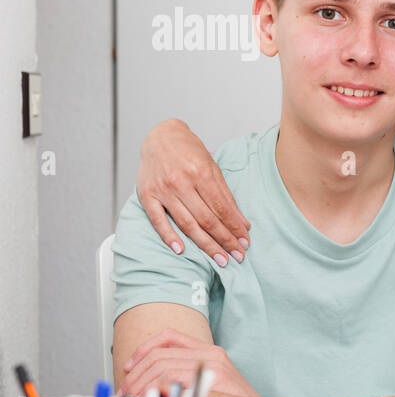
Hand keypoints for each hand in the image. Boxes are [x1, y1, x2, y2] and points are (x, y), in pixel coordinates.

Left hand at [122, 328, 260, 396]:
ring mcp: (213, 366)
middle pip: (160, 354)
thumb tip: (148, 387)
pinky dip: (153, 390)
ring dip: (140, 384)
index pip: (169, 337)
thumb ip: (185, 379)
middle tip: (125, 392)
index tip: (129, 366)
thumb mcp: (210, 385)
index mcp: (209, 351)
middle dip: (135, 374)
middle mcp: (211, 354)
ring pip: (162, 366)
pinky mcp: (214, 379)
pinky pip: (173, 379)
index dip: (144, 349)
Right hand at [137, 118, 250, 265]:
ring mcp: (162, 189)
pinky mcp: (147, 195)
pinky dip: (169, 236)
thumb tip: (242, 223)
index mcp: (201, 173)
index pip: (222, 208)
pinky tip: (182, 251)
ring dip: (205, 244)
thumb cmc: (190, 153)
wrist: (160, 137)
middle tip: (238, 257)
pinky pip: (158, 220)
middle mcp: (181, 182)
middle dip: (224, 240)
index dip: (235, 227)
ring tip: (220, 259)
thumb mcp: (212, 168)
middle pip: (207, 219)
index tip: (245, 242)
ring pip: (187, 223)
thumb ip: (226, 195)